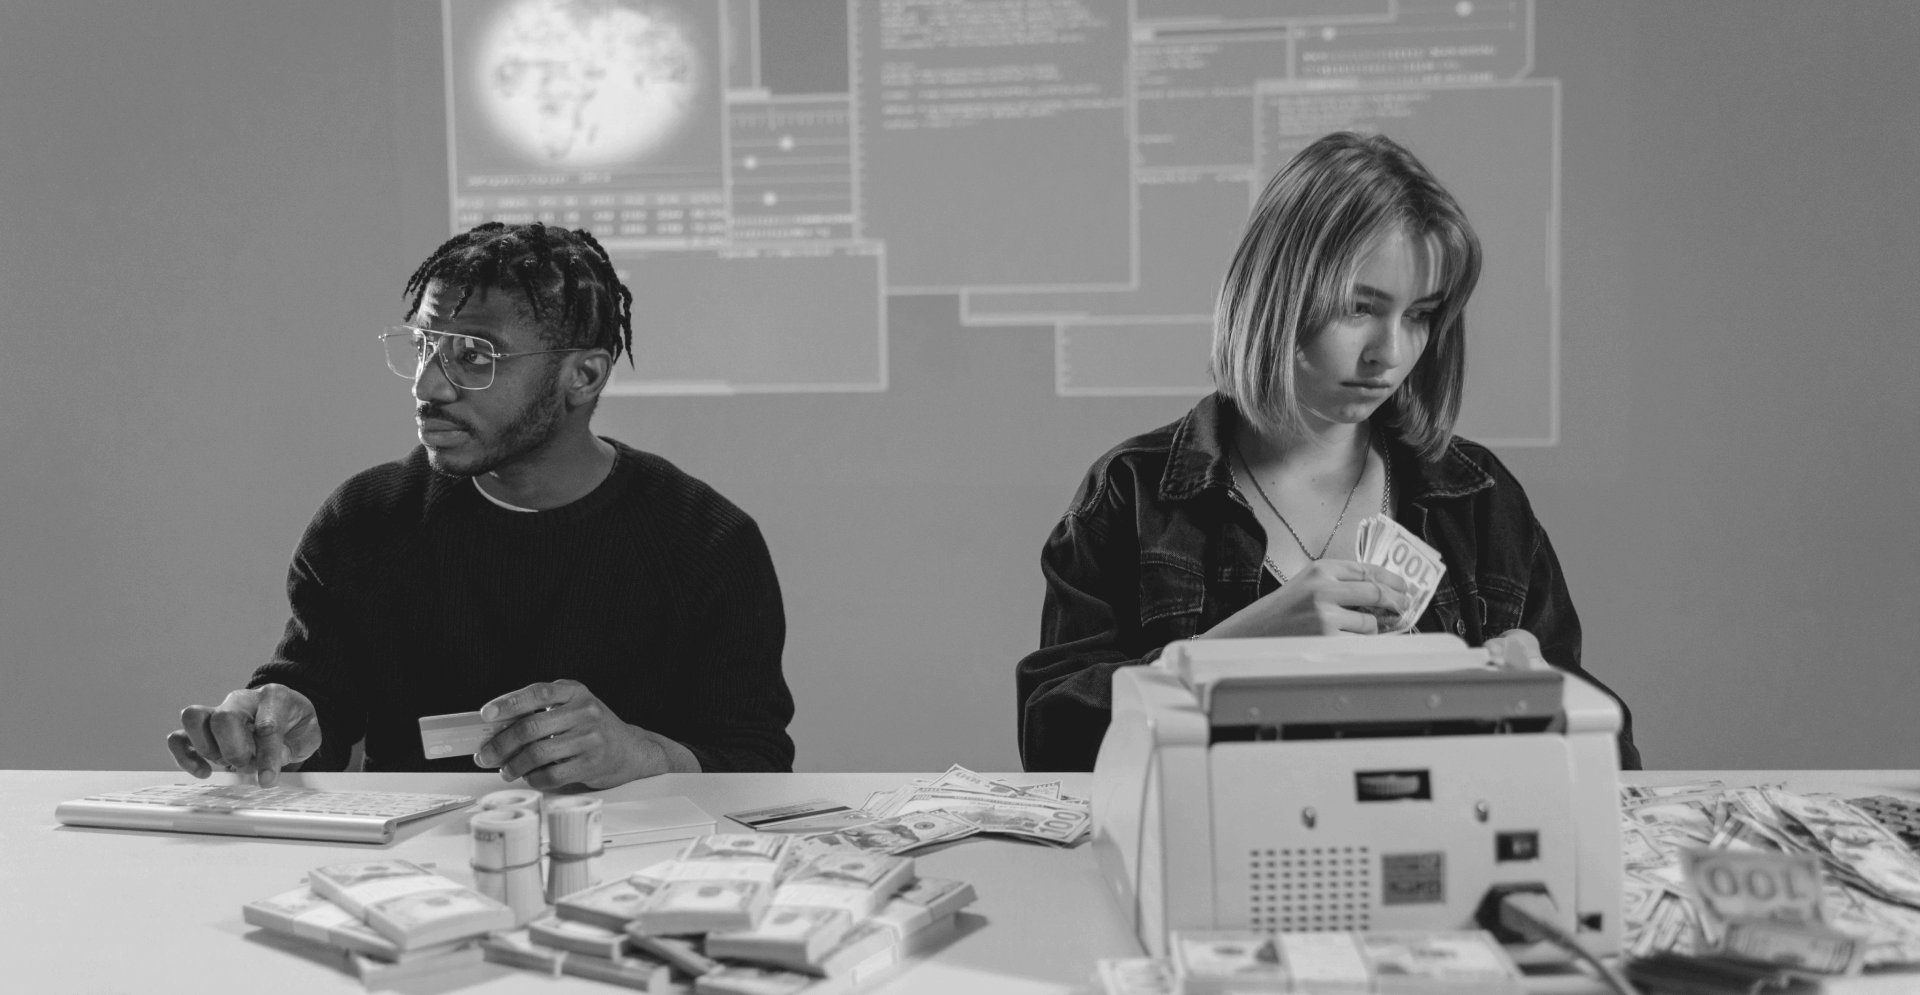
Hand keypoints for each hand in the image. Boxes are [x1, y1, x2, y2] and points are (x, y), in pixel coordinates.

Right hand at [166, 684, 320, 787]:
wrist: (285, 713)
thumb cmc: (295, 724)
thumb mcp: (308, 735)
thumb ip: (293, 747)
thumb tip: (269, 761)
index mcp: (273, 697)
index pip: (266, 726)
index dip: (266, 755)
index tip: (268, 780)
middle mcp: (241, 699)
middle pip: (224, 717)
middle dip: (235, 750)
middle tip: (247, 764)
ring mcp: (218, 710)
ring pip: (193, 717)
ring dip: (208, 749)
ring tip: (226, 762)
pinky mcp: (202, 728)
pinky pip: (178, 737)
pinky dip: (185, 757)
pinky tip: (204, 772)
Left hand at [474, 680, 698, 788]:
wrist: (630, 749)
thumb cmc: (593, 728)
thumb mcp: (573, 707)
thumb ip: (542, 710)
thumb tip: (496, 727)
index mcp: (576, 692)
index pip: (539, 692)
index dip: (509, 702)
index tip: (486, 714)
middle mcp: (585, 711)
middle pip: (531, 727)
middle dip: (501, 744)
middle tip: (485, 755)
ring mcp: (591, 738)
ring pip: (538, 754)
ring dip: (514, 765)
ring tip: (506, 770)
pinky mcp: (592, 763)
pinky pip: (552, 775)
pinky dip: (534, 778)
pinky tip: (529, 777)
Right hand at [1203, 559, 1414, 637]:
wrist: (1250, 635)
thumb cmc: (1280, 613)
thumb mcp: (1306, 584)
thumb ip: (1339, 583)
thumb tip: (1382, 595)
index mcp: (1320, 569)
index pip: (1368, 569)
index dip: (1392, 578)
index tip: (1404, 586)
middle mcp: (1324, 587)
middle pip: (1377, 592)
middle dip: (1396, 602)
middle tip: (1403, 608)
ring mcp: (1326, 614)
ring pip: (1370, 622)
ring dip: (1371, 629)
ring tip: (1353, 630)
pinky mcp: (1326, 638)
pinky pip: (1359, 642)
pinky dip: (1359, 643)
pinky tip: (1345, 641)